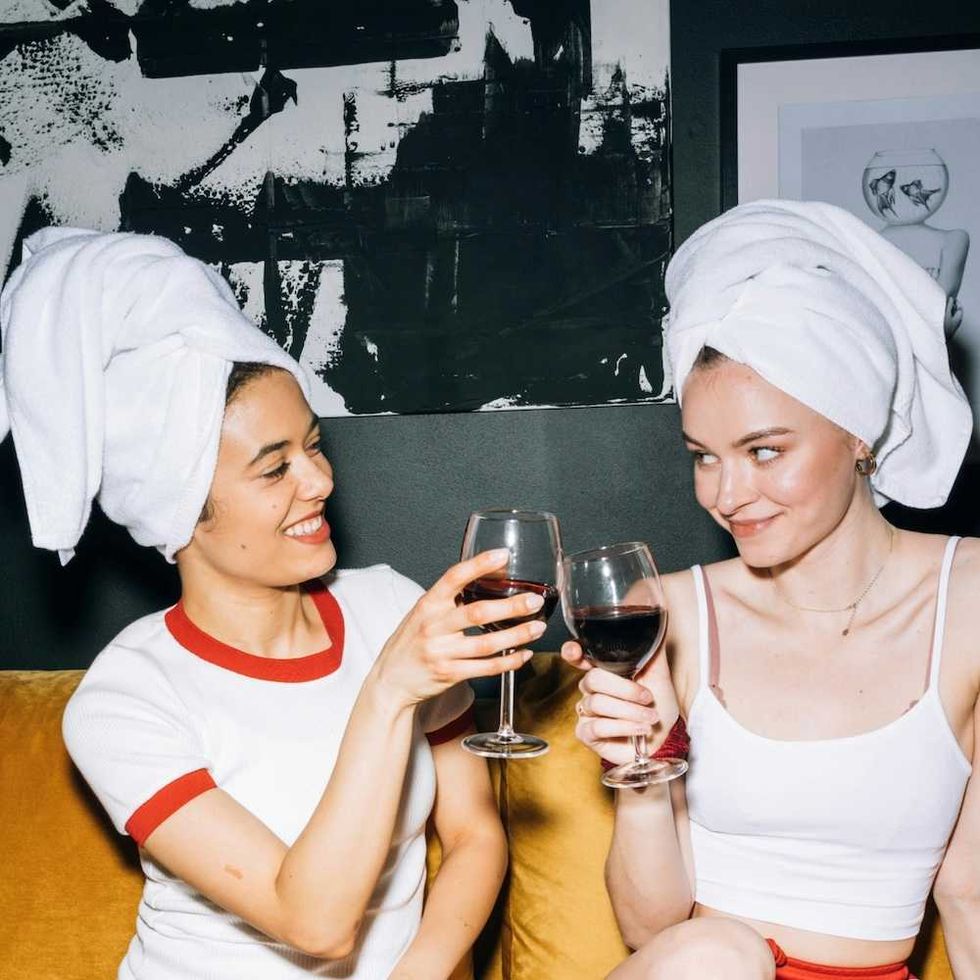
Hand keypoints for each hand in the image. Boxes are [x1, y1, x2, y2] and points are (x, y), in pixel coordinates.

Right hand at [372, 549, 546, 706]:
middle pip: (477, 613)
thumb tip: (487, 575)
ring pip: (486, 644)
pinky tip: (523, 654)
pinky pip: (485, 668)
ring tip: (538, 627)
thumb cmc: (412, 641)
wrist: (391, 679)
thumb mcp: (423, 612)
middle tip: (534, 600)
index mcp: (428, 604)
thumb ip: (449, 598)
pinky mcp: (449, 674)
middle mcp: (433, 627)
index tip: (503, 555)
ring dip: (517, 635)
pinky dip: (508, 662)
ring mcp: (441, 652)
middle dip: (511, 606)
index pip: (453, 578)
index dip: (479, 565)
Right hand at [561, 640, 679, 765]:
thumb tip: (658, 620)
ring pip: (598, 703)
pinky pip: (597, 726)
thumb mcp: (660, 674)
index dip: (572, 652)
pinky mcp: (587, 733)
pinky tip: (640, 729)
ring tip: (650, 718)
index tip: (575, 651)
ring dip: (631, 711)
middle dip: (625, 690)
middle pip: (593, 679)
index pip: (579, 656)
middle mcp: (591, 689)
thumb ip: (653, 649)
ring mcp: (587, 711)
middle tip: (647, 698)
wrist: (664, 739)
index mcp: (604, 670)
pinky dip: (624, 727)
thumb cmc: (659, 706)